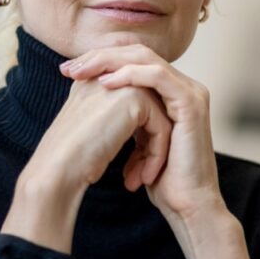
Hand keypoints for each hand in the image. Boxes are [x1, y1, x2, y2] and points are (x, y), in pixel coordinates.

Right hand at [0, 75, 169, 252]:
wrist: (58, 168)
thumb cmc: (69, 160)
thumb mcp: (91, 133)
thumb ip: (109, 120)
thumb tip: (134, 129)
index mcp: (91, 82)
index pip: (131, 105)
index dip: (136, 137)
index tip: (130, 170)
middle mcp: (105, 77)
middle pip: (148, 109)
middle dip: (149, 142)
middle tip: (142, 174)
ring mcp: (121, 83)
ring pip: (158, 118)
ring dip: (155, 151)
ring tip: (143, 178)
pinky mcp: (135, 98)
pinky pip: (161, 126)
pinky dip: (157, 154)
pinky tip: (145, 177)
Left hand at [60, 44, 222, 220]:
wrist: (185, 204)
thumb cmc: (159, 179)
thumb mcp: (134, 140)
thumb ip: (125, 117)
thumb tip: (92, 102)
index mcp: (169, 91)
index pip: (131, 61)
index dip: (99, 61)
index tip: (68, 72)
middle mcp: (181, 86)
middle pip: (137, 53)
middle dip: (100, 57)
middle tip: (69, 68)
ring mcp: (190, 92)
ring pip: (145, 58)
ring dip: (109, 62)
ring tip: (81, 72)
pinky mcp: (191, 103)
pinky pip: (157, 76)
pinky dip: (129, 75)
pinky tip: (106, 83)